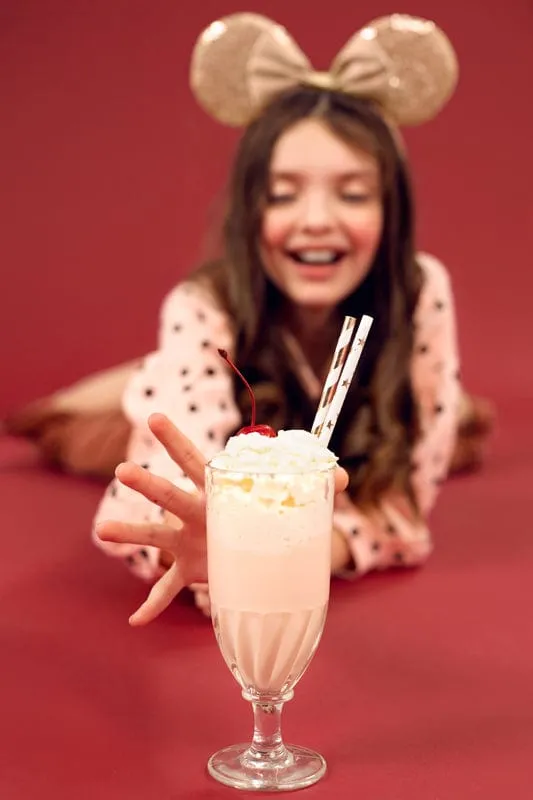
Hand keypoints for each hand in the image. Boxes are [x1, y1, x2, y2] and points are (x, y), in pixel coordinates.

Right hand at [96, 413, 348, 626]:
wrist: (259, 550)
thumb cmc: (268, 515)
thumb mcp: (292, 501)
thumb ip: (316, 486)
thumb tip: (341, 476)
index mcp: (218, 491)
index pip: (196, 459)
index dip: (177, 439)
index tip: (155, 417)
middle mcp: (196, 512)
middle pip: (169, 494)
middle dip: (149, 483)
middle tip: (123, 470)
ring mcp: (188, 541)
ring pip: (156, 535)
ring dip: (132, 532)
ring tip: (103, 530)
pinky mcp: (190, 570)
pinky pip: (167, 589)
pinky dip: (153, 604)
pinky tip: (136, 620)